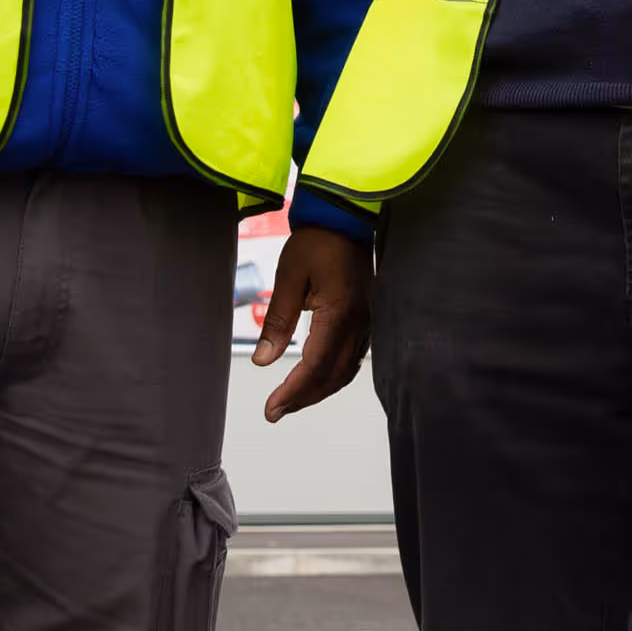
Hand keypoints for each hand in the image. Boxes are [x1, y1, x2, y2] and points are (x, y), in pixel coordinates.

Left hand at [250, 226, 371, 421]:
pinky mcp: (367, 318)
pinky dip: (334, 375)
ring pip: (346, 371)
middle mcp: (358, 322)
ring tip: (292, 401)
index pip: (315, 365)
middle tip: (276, 411)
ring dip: (319, 390)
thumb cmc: (317, 242)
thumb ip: (277, 321)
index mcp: (339, 313)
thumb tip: (264, 360)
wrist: (344, 218)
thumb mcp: (288, 278)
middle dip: (304, 398)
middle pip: (333, 376)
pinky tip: (318, 379)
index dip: (293, 392)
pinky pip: (354, 358)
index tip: (272, 408)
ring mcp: (367, 321)